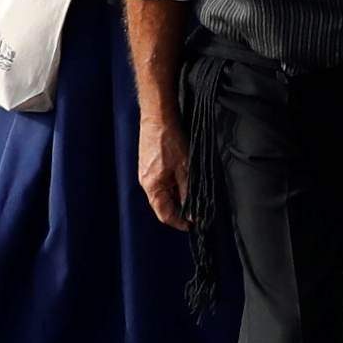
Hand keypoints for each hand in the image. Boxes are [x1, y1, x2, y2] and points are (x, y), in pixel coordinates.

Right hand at [137, 110, 191, 229]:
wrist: (158, 117)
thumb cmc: (170, 141)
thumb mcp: (185, 168)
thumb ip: (188, 192)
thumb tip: (192, 212)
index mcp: (152, 187)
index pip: (165, 215)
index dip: (180, 222)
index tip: (193, 224)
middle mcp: (145, 183)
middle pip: (163, 205)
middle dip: (180, 208)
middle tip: (197, 206)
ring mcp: (145, 174)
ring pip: (163, 193)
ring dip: (177, 195)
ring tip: (192, 187)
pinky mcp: (147, 165)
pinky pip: (160, 182)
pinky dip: (172, 184)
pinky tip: (183, 176)